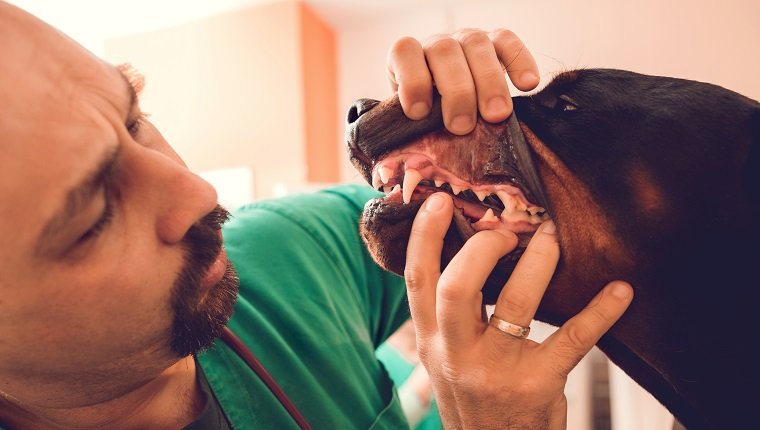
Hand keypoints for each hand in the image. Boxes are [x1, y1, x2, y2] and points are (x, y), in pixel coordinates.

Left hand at [386, 28, 539, 134]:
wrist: (450, 100)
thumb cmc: (430, 118)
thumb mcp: (416, 124)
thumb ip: (415, 133)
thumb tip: (421, 170)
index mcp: (408, 58)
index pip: (405, 52)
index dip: (411, 80)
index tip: (418, 113)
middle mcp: (437, 44)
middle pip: (444, 51)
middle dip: (456, 91)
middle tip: (462, 126)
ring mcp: (467, 39)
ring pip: (477, 45)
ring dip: (488, 81)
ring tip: (496, 116)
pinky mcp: (496, 40)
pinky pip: (508, 41)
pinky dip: (519, 61)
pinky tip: (528, 85)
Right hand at [404, 193, 632, 428]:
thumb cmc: (473, 398)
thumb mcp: (445, 359)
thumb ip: (450, 315)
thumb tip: (468, 253)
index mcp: (431, 342)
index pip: (417, 281)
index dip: (424, 236)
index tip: (439, 200)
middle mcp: (455, 354)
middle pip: (456, 286)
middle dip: (482, 247)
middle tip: (507, 231)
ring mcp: (495, 370)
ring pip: (514, 304)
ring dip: (537, 262)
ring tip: (551, 236)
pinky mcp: (536, 384)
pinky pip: (571, 339)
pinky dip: (599, 311)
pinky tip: (620, 291)